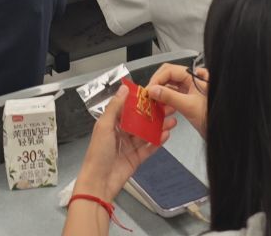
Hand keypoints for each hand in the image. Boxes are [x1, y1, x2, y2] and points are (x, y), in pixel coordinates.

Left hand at [73, 84, 175, 200]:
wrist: (98, 183)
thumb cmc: (98, 153)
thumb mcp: (104, 126)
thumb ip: (115, 107)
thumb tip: (124, 88)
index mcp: (113, 123)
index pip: (130, 108)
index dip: (142, 101)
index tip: (155, 93)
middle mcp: (122, 133)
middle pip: (142, 120)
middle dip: (155, 113)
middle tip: (169, 107)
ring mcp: (130, 146)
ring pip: (148, 133)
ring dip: (160, 126)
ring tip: (172, 120)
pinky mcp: (137, 158)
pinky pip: (149, 147)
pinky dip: (158, 141)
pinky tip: (166, 134)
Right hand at [144, 63, 207, 136]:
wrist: (219, 130)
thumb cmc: (209, 116)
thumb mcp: (188, 106)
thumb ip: (170, 97)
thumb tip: (153, 90)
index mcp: (192, 76)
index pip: (169, 70)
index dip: (157, 79)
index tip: (148, 90)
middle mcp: (190, 80)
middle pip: (168, 76)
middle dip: (157, 84)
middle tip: (147, 95)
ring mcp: (188, 89)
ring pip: (169, 85)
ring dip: (159, 92)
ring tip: (151, 101)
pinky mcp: (187, 98)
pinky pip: (172, 94)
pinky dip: (165, 99)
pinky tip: (160, 105)